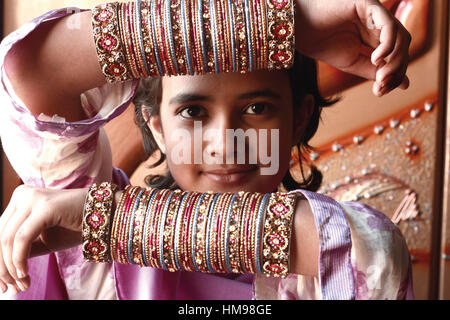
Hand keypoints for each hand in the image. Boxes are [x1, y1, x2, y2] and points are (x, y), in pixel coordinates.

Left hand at [0, 185, 86, 293]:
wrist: (107, 216)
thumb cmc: (77, 227)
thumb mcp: (43, 240)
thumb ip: (21, 248)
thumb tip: (1, 269)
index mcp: (20, 198)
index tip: (5, 284)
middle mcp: (22, 194)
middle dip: (2, 267)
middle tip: (11, 289)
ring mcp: (32, 198)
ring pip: (7, 239)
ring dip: (10, 268)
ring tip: (21, 285)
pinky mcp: (44, 207)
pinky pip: (21, 239)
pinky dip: (18, 260)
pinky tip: (24, 274)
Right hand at [295, 0, 411, 95]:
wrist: (299, 29)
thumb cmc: (322, 44)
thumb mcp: (353, 63)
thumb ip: (376, 71)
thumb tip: (404, 84)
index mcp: (375, 36)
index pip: (396, 54)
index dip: (394, 74)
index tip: (380, 92)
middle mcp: (379, 23)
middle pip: (403, 46)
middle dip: (396, 69)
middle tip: (381, 85)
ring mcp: (376, 13)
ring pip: (400, 36)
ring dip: (395, 60)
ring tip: (380, 76)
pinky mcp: (369, 4)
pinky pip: (389, 25)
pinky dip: (388, 44)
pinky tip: (376, 59)